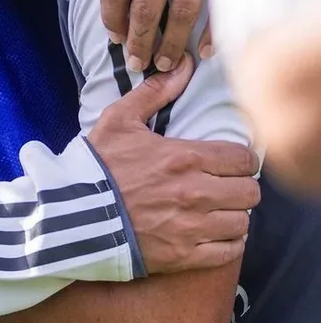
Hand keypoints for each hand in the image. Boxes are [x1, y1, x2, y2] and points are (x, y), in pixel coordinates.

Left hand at [60, 0, 212, 72]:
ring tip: (166, 64)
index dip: (111, 16)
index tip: (112, 36)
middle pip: (146, 4)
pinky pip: (215, 1)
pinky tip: (204, 50)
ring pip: (181, 9)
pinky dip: (212, 29)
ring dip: (171, 42)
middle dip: (138, 38)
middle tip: (136, 62)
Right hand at [87, 56, 259, 273]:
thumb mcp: (119, 121)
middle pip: (249, 192)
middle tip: (223, 185)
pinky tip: (211, 232)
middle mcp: (194, 193)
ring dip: (232, 214)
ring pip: (242, 222)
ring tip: (216, 209)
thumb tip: (183, 67)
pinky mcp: (184, 255)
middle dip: (239, 186)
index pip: (242, 159)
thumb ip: (154, 93)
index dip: (239, 159)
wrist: (72, 214)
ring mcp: (191, 227)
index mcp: (183, 158)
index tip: (228, 162)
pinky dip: (226, 242)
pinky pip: (229, 250)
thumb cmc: (96, 166)